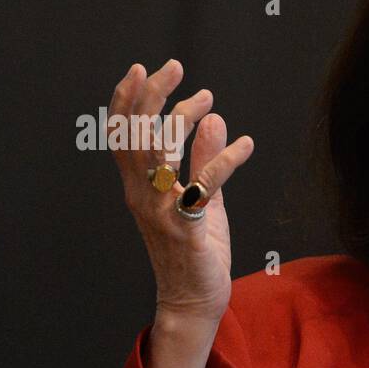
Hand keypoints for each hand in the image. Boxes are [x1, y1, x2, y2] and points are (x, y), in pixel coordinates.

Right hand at [107, 59, 253, 327]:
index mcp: (139, 187)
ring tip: (207, 96)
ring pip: (160, 153)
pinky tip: (246, 144)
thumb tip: (214, 118)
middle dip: (152, 95)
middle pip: (136, 135)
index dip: (127, 100)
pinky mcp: (187, 228)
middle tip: (174, 66)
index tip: (141, 68)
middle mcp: (142, 196)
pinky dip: (224, 161)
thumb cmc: (196, 250)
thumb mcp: (203, 198)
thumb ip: (203, 159)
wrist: (194, 300)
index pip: (122, 136)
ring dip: (182, 119)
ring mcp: (161, 212)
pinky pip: (203, 186)